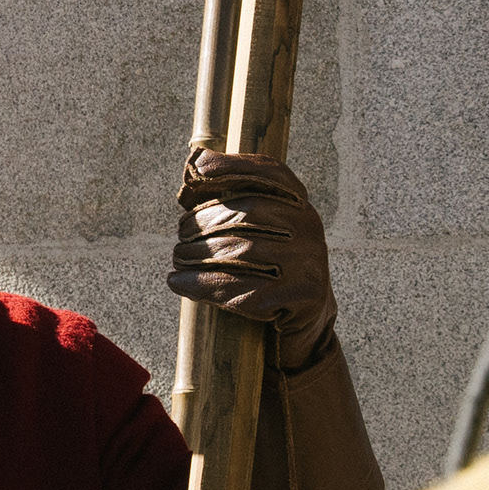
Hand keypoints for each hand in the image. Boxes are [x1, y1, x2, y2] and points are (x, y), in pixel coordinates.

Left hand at [164, 146, 341, 369]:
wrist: (307, 323)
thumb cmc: (269, 271)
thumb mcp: (260, 232)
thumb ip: (230, 202)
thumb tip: (190, 171)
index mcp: (298, 204)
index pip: (270, 173)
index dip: (232, 166)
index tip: (197, 169)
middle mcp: (310, 226)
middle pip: (248, 212)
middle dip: (204, 222)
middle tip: (181, 236)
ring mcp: (310, 261)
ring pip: (243, 250)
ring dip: (199, 255)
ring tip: (178, 259)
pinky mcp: (304, 295)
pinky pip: (245, 288)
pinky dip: (204, 285)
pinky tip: (180, 283)